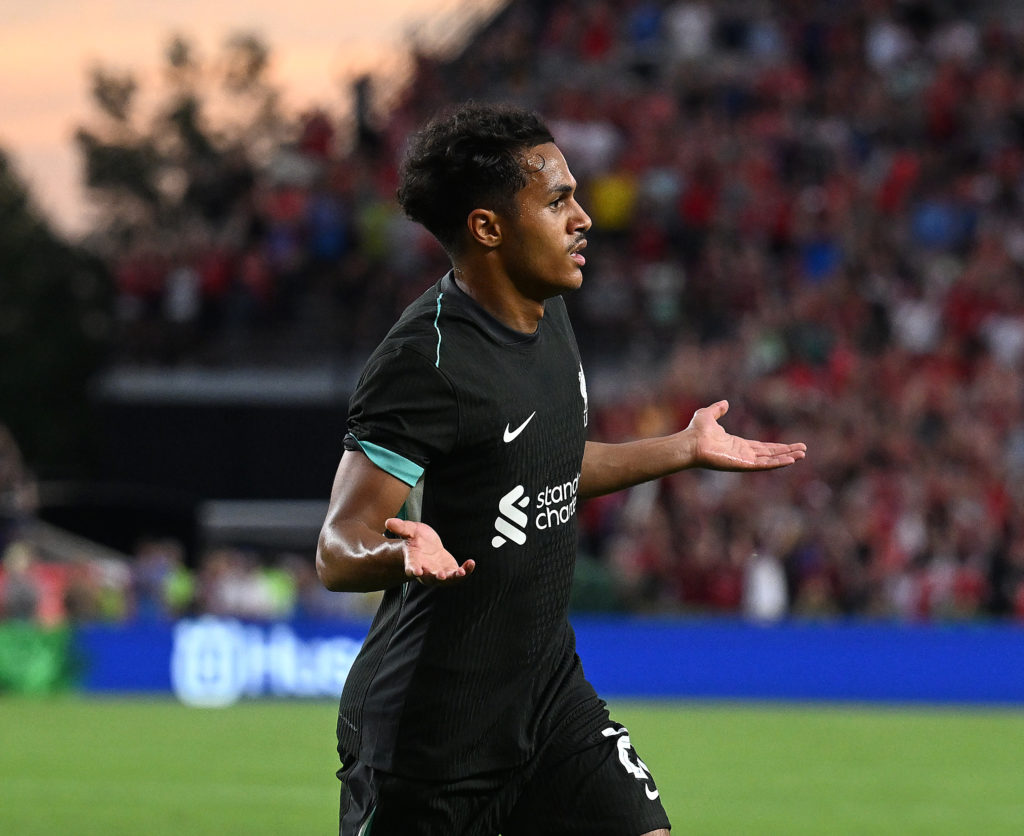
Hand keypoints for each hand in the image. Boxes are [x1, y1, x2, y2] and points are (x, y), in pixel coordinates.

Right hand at [385, 518, 475, 585]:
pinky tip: (471, 563)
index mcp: (413, 562)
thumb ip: (401, 527)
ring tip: (461, 572)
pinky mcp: (450, 571)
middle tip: (441, 575)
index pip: (411, 567)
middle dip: (435, 577)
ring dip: (453, 577)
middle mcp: (426, 571)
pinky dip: (466, 571)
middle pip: (429, 578)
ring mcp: (438, 573)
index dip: (413, 569)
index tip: (416, 571)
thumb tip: (388, 522)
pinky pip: (459, 574)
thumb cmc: (416, 539)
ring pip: (446, 580)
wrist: (427, 546)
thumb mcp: (410, 530)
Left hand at [687, 400, 805, 470]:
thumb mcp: (708, 415)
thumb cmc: (695, 431)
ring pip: (769, 460)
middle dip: (786, 452)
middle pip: (769, 454)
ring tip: (802, 455)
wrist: (689, 442)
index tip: (791, 446)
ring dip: (786, 457)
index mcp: (737, 444)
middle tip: (803, 451)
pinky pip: (763, 464)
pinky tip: (790, 460)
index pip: (761, 447)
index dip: (776, 447)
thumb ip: (718, 409)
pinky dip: (777, 463)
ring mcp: (743, 460)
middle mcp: (742, 453)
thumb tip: (725, 403)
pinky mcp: (742, 464)